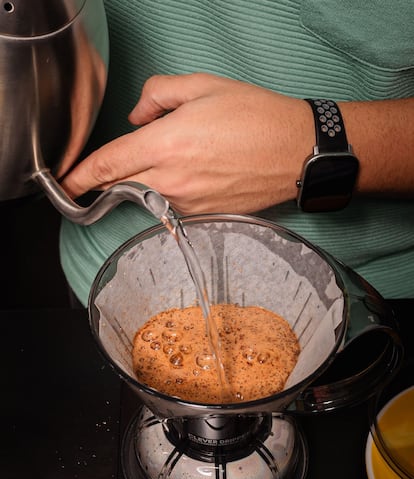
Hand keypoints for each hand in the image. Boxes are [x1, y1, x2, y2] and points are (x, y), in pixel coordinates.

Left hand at [61, 73, 313, 214]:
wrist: (298, 153)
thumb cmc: (257, 117)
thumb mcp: (203, 86)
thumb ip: (157, 94)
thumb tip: (138, 117)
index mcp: (166, 144)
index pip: (107, 165)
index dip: (80, 176)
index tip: (66, 182)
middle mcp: (172, 181)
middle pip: (121, 186)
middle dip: (107, 180)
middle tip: (109, 168)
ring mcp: (187, 203)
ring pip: (146, 197)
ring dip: (144, 181)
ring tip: (177, 158)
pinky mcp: (203, 215)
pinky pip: (171, 206)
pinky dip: (169, 191)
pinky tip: (193, 173)